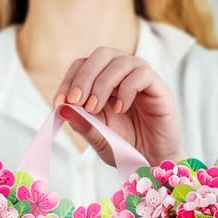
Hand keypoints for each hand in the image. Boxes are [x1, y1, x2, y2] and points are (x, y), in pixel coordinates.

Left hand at [53, 47, 185, 166]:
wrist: (153, 162)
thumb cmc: (126, 149)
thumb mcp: (99, 139)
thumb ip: (83, 125)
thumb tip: (63, 108)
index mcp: (104, 83)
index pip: (83, 65)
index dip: (69, 80)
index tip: (60, 102)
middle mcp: (122, 75)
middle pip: (101, 55)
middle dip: (84, 77)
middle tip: (76, 100)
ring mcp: (140, 79)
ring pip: (119, 61)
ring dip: (102, 84)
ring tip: (95, 108)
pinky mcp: (158, 87)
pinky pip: (141, 74)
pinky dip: (126, 89)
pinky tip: (120, 109)